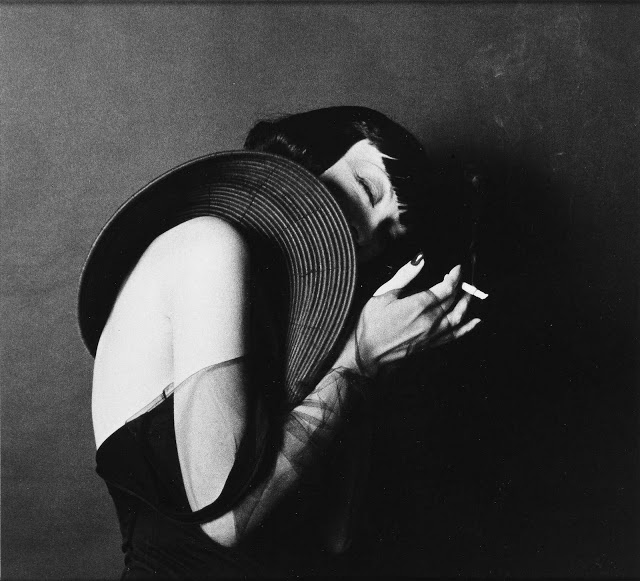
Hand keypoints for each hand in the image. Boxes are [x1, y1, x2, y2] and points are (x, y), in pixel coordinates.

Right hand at [347, 255, 480, 376]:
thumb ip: (404, 276)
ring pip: (459, 317)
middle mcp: (431, 320)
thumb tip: (420, 259)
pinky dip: (467, 328)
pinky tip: (474, 322)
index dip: (454, 276)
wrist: (366, 354)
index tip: (456, 268)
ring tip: (470, 294)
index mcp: (419, 304)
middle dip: (461, 287)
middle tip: (462, 278)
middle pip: (454, 301)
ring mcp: (433, 334)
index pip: (446, 287)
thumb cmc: (370, 324)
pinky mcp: (431, 344)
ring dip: (467, 304)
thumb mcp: (383, 294)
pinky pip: (455, 335)